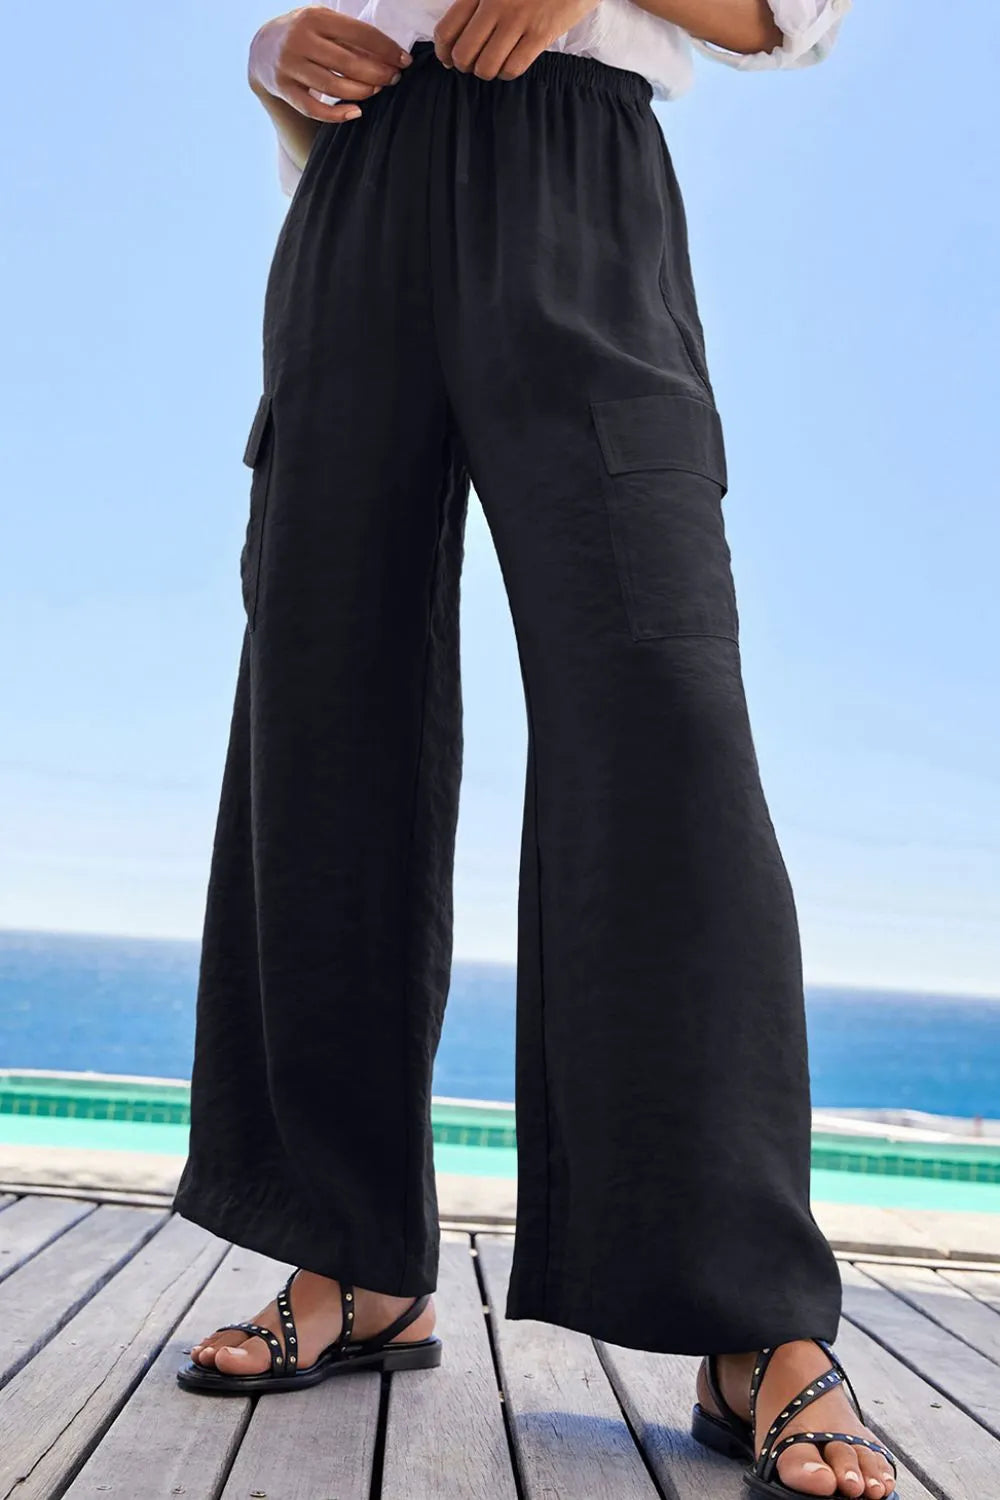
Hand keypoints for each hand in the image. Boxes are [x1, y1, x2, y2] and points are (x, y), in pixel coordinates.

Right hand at [249, 6, 412, 122]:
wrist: (262, 48)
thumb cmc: (304, 35)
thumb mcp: (322, 23)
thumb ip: (349, 36)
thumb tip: (387, 56)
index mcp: (315, 17)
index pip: (359, 34)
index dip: (386, 49)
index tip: (404, 61)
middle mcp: (300, 39)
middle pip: (349, 63)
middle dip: (378, 73)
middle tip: (393, 79)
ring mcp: (289, 65)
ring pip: (334, 86)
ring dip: (362, 92)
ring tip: (377, 91)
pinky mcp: (284, 89)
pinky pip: (314, 109)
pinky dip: (337, 115)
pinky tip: (356, 112)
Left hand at [433, 0, 597, 79]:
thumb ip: (477, 2)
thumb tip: (457, 36)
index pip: (448, 29)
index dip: (443, 51)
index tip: (447, 58)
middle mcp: (495, 4)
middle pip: (464, 53)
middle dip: (464, 66)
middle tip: (472, 63)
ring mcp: (518, 20)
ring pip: (486, 66)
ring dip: (486, 71)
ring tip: (493, 64)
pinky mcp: (540, 34)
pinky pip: (513, 68)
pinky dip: (507, 72)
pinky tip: (510, 63)